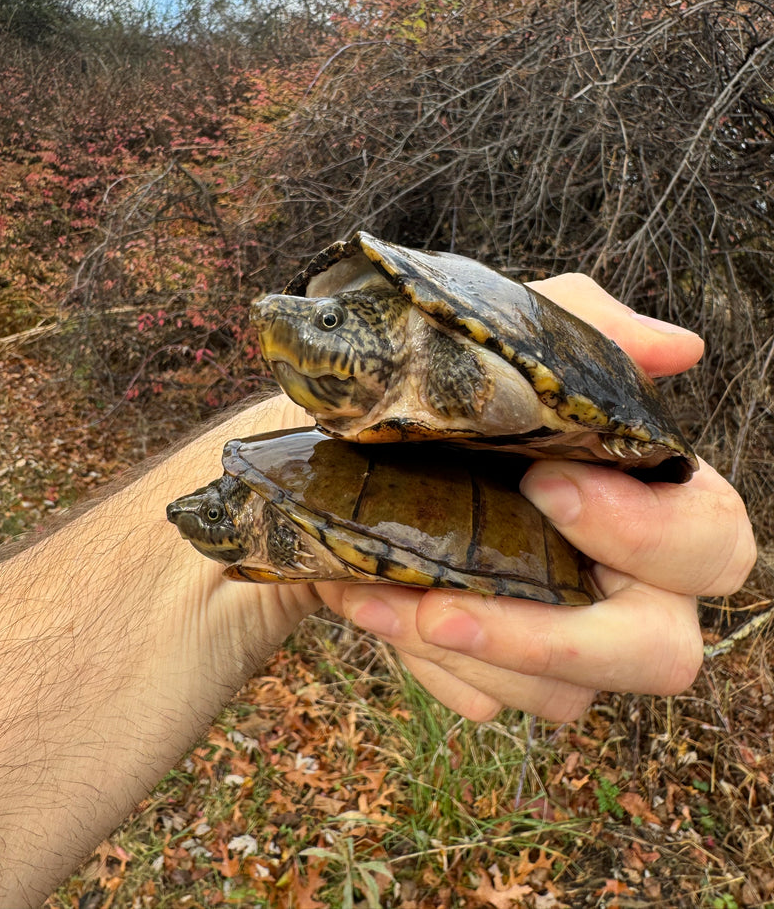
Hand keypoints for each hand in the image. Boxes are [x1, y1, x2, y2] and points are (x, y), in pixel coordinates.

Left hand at [316, 274, 756, 721]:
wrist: (323, 452)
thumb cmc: (429, 393)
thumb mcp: (496, 341)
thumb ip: (590, 333)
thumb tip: (682, 349)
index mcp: (644, 499)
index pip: (710, 538)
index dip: (646, 531)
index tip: (544, 484)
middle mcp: (620, 580)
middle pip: (661, 654)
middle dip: (556, 639)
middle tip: (447, 604)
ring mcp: (563, 637)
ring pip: (563, 696)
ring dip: (461, 647)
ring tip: (372, 589)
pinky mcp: (499, 671)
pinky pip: (487, 698)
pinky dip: (427, 661)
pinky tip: (366, 602)